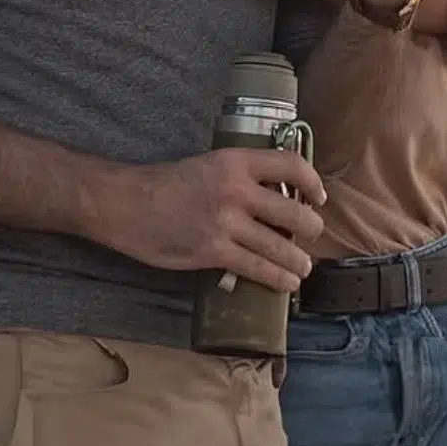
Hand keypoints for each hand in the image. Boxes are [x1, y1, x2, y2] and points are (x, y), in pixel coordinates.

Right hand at [87, 148, 327, 293]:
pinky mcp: (214, 252)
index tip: (318, 197)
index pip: (290, 165)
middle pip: (294, 213)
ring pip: (280, 247)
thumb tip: (275, 197)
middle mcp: (237, 190)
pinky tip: (286, 284)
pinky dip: (278, 279)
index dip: (313, 182)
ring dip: (299, 262)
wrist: (128, 203)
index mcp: (236, 162)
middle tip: (311, 236)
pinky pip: (258, 269)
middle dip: (311, 229)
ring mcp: (226, 223)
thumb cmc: (167, 184)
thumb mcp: (209, 165)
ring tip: (303, 268)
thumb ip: (240, 177)